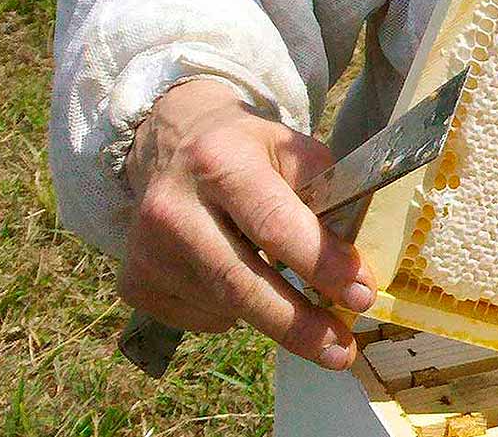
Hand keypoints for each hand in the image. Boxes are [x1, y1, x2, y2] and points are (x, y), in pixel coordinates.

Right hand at [119, 79, 375, 370]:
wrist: (172, 146)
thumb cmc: (247, 151)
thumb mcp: (292, 150)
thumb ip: (326, 196)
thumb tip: (354, 266)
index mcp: (221, 163)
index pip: (274, 223)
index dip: (320, 263)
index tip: (361, 294)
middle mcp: (174, 208)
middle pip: (240, 283)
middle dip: (298, 325)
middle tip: (342, 351)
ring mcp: (148, 251)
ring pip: (226, 307)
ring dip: (274, 313)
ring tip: (296, 297)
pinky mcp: (136, 284)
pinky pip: (203, 318)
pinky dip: (236, 311)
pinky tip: (241, 277)